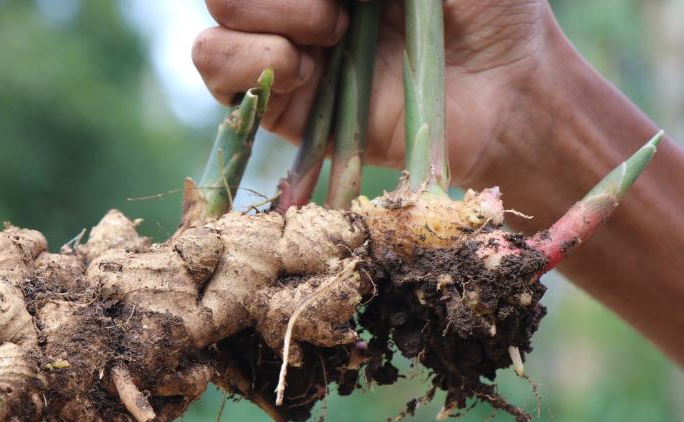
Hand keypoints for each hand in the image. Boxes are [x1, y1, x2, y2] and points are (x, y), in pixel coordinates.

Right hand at [193, 0, 558, 186]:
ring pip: (212, 31)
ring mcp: (289, 57)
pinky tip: (304, 71)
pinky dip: (249, 64)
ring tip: (330, 38)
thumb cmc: (489, 10)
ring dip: (265, 22)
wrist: (508, 94)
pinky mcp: (286, 110)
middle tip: (343, 11)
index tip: (346, 0)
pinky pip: (218, 77)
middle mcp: (303, 11)